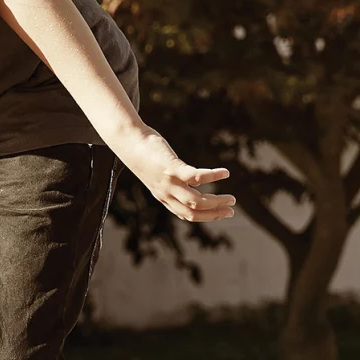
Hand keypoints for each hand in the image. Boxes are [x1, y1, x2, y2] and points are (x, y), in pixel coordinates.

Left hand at [117, 131, 236, 222]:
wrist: (127, 142)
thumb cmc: (144, 153)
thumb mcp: (158, 172)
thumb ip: (173, 178)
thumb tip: (188, 177)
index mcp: (164, 196)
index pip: (187, 215)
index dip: (206, 217)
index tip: (222, 214)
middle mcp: (166, 193)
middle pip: (194, 212)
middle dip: (215, 214)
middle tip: (231, 209)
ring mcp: (168, 182)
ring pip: (196, 201)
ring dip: (216, 202)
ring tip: (232, 198)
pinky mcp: (171, 168)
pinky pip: (196, 177)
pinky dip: (213, 176)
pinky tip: (225, 173)